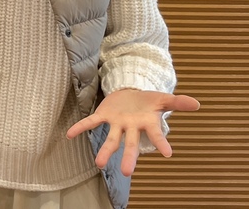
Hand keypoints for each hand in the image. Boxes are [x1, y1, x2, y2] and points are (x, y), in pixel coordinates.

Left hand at [66, 89, 199, 176]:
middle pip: (131, 144)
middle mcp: (131, 127)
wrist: (131, 94)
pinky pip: (91, 122)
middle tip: (127, 172)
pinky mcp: (104, 116)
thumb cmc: (147, 101)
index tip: (169, 153)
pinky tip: (69, 134)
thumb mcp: (162, 98)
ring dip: (105, 150)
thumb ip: (178, 102)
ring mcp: (117, 123)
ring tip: (99, 164)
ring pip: (112, 139)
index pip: (155, 134)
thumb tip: (197, 103)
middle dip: (129, 157)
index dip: (161, 142)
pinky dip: (80, 127)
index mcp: (147, 123)